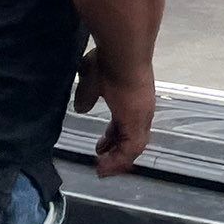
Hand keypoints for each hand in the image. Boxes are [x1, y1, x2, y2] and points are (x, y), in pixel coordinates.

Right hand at [74, 49, 155, 175]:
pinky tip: (104, 167)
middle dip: (116, 152)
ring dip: (118, 160)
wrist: (121, 53)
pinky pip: (130, 150)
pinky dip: (119, 160)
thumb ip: (87, 95)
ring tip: (102, 170)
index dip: (114, 137)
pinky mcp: (137, 122)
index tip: (102, 146)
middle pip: (132, 138)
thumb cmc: (107, 61)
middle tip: (102, 161)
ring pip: (133, 146)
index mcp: (132, 99)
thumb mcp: (91, 80)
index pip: (125, 124)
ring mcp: (141, 116)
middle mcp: (141, 110)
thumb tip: (82, 108)